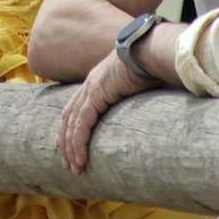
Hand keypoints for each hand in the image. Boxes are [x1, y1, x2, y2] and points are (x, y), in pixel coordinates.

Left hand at [57, 51, 157, 174]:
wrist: (150, 50)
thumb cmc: (152, 66)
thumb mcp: (139, 86)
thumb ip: (137, 99)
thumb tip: (153, 114)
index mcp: (98, 81)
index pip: (75, 107)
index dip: (70, 127)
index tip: (68, 145)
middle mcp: (90, 85)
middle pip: (68, 117)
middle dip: (65, 141)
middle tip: (67, 163)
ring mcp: (91, 89)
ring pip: (72, 124)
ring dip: (71, 148)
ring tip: (74, 168)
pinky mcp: (97, 95)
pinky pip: (82, 124)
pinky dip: (78, 143)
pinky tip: (80, 159)